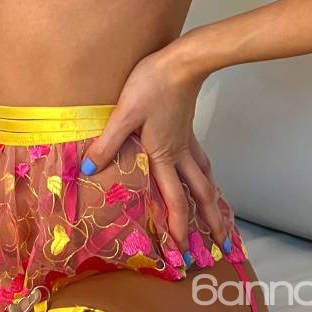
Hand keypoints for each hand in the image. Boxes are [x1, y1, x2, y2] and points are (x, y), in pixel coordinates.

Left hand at [80, 45, 228, 251]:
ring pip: (205, 177)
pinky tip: (203, 173)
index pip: (175, 199)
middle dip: (210, 219)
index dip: (179, 225)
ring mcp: (187, 140)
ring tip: (219, 215)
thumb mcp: (125, 113)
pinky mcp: (187, 127)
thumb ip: (108, 142)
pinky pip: (201, 158)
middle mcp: (180, 153)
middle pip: (200, 193)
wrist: (182, 62)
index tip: (182, 249)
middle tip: (219, 242)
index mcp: (164, 155)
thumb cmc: (153, 85)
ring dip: (213, 199)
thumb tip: (91, 169)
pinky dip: (205, 173)